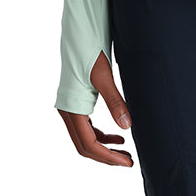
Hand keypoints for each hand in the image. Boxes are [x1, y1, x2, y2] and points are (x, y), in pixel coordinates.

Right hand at [56, 50, 134, 166]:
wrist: (80, 34)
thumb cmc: (89, 51)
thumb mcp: (104, 76)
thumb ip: (115, 101)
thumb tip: (127, 126)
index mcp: (72, 108)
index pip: (89, 143)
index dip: (108, 156)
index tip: (127, 162)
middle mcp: (67, 111)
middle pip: (85, 145)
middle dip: (106, 157)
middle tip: (128, 161)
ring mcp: (70, 107)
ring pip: (85, 137)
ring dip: (104, 147)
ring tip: (125, 151)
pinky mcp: (76, 101)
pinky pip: (86, 126)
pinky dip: (101, 135)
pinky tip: (117, 135)